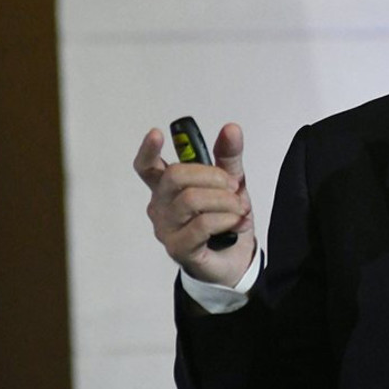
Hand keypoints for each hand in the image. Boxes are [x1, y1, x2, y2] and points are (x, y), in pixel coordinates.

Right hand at [134, 123, 256, 286]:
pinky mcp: (178, 248)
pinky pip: (201, 225)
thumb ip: (229, 157)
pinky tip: (237, 223)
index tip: (157, 133)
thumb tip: (231, 128)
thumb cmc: (226, 220)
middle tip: (233, 185)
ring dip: (224, 200)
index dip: (148, 150)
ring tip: (240, 207)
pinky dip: (226, 219)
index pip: (147, 166)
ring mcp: (166, 228)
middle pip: (175, 176)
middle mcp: (161, 206)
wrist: (237, 260)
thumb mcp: (232, 184)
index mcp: (168, 187)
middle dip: (212, 175)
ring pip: (191, 200)